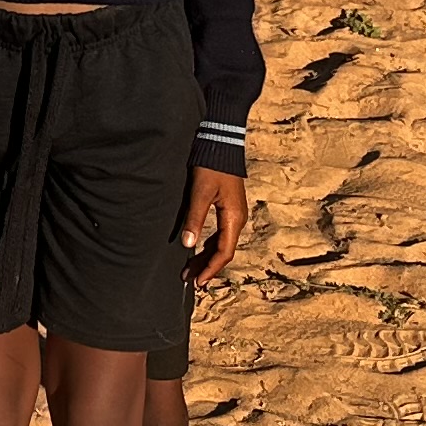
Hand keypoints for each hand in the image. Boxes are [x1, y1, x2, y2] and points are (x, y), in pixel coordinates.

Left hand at [180, 167, 247, 285]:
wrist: (222, 143)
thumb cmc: (211, 166)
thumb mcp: (200, 192)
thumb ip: (194, 218)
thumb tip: (187, 245)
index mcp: (233, 218)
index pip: (224, 252)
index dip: (210, 269)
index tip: (197, 282)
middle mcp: (237, 219)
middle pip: (223, 251)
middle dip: (206, 267)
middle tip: (188, 280)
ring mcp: (234, 214)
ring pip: (221, 243)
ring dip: (206, 257)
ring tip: (190, 269)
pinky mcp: (228, 209)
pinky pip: (220, 234)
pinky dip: (209, 245)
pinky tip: (197, 250)